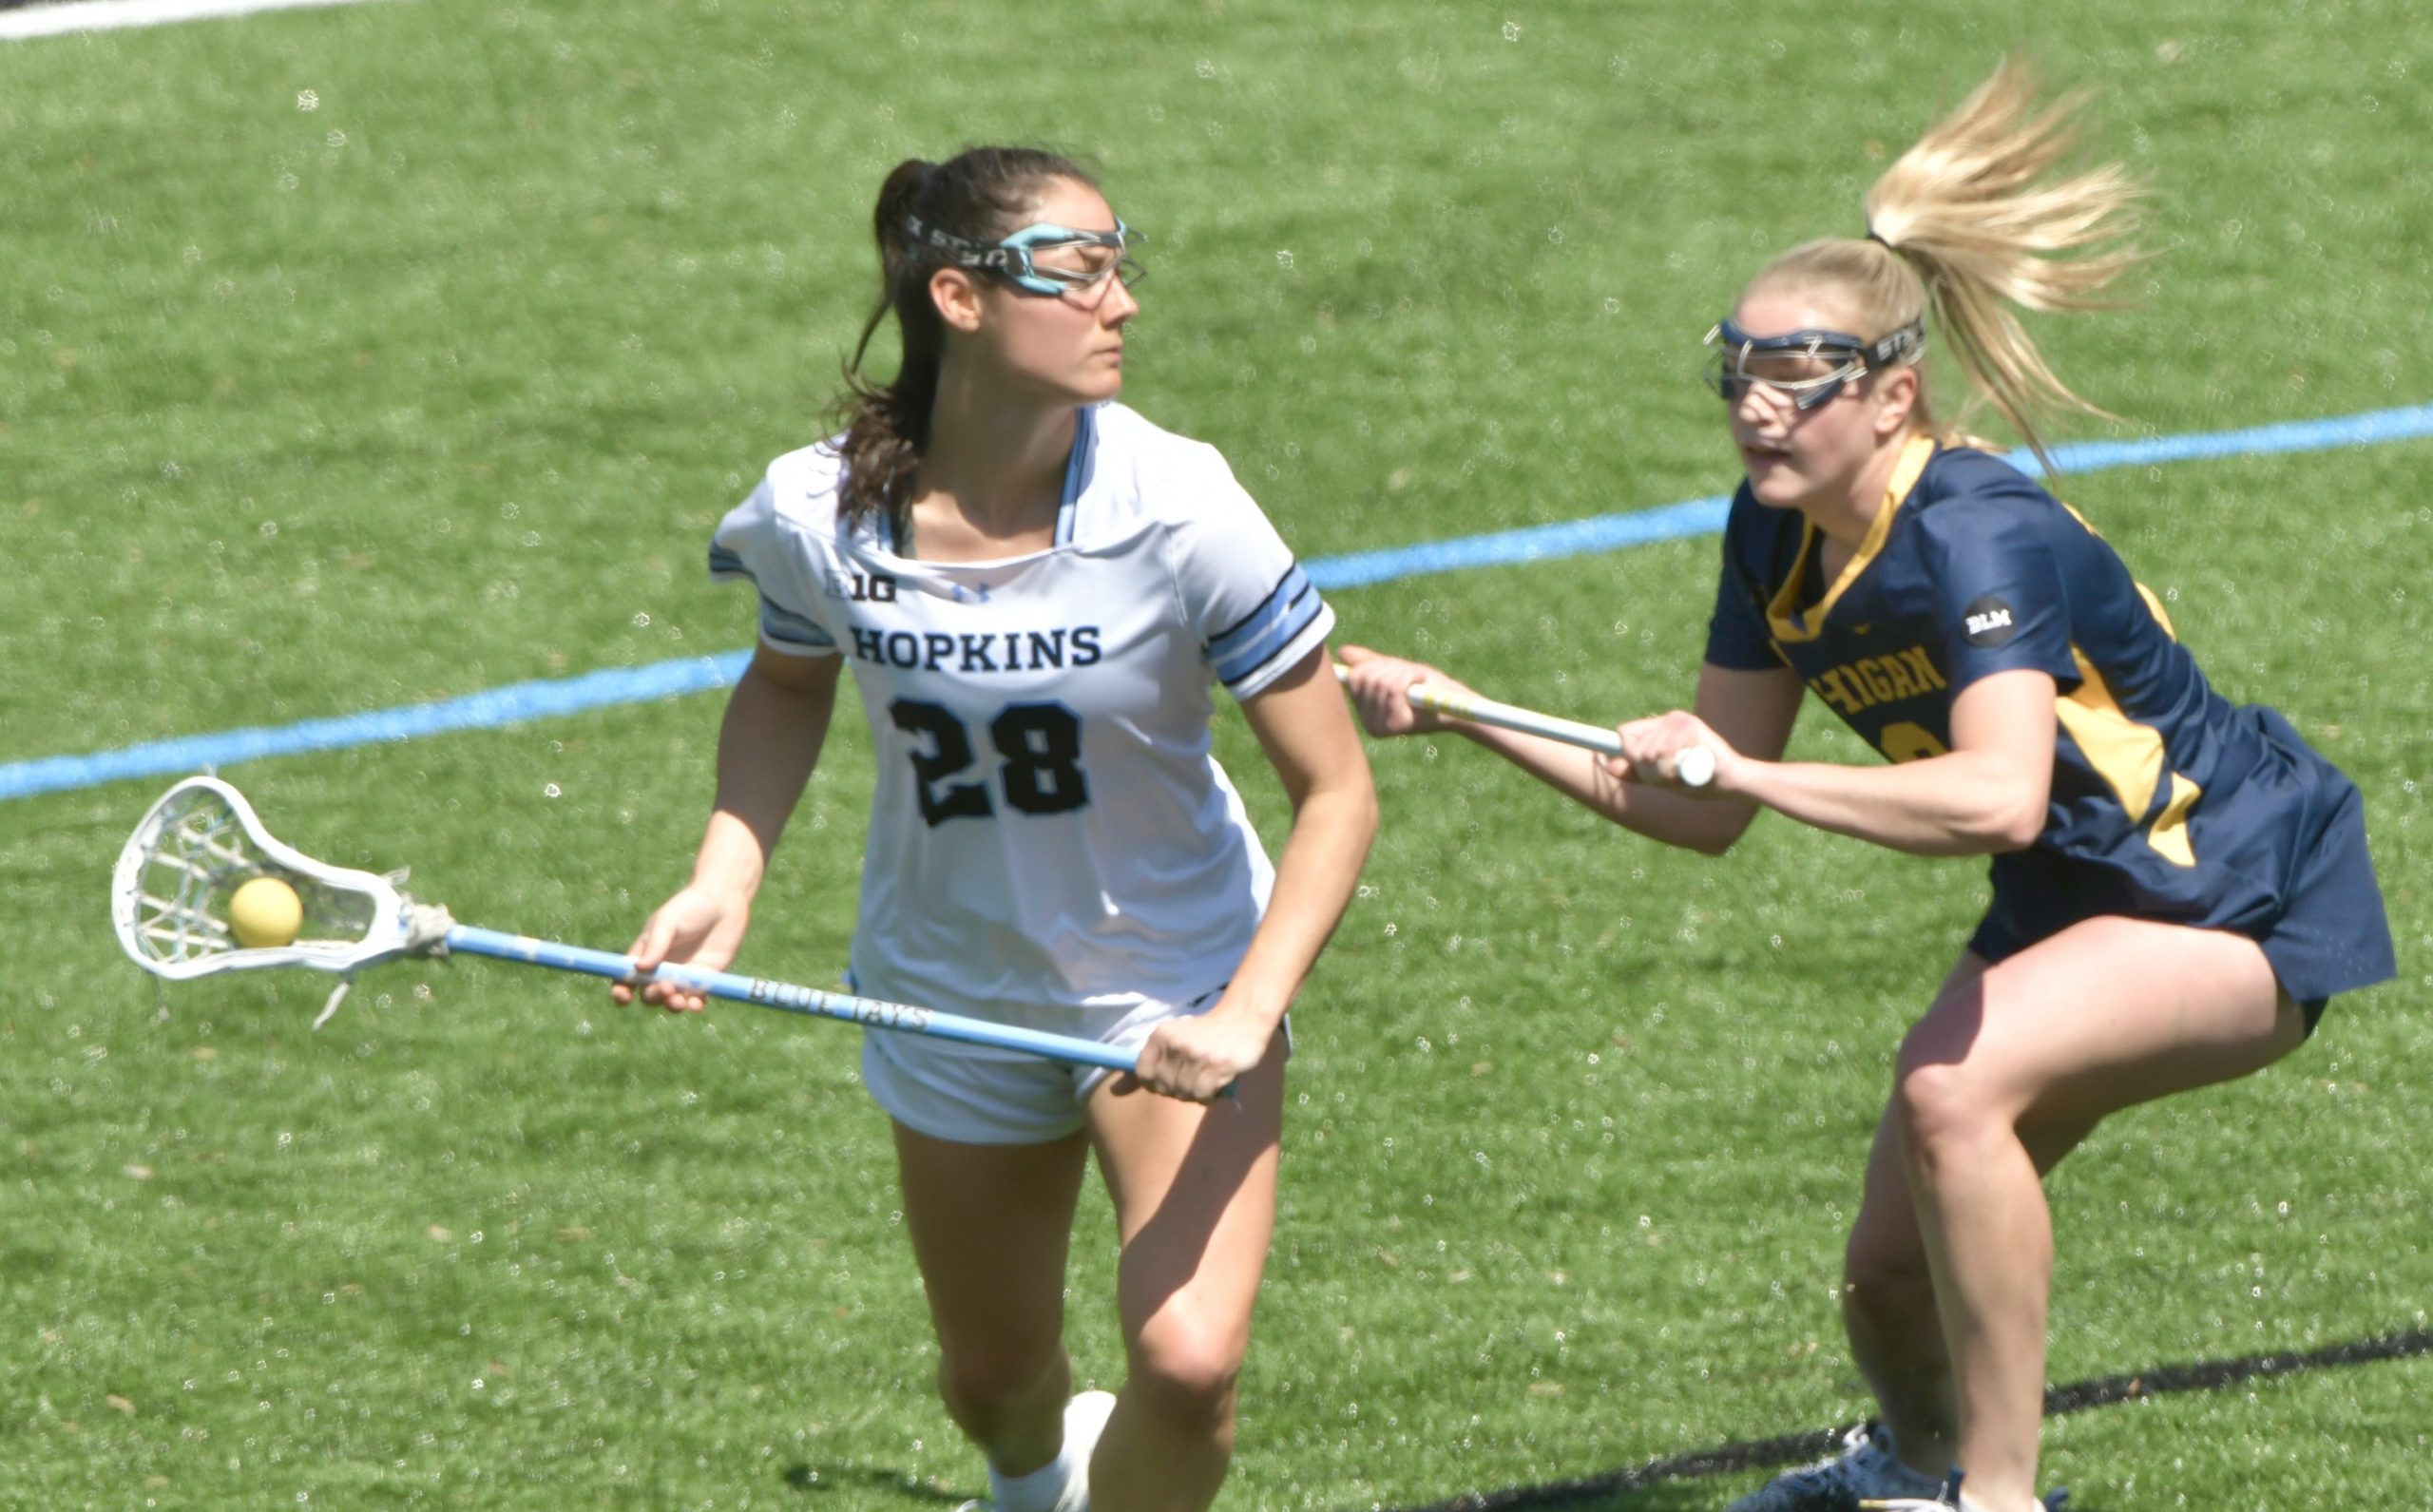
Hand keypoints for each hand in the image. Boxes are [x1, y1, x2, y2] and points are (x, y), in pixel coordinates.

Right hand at [611, 884, 752, 1012]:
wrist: (724, 902)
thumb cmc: (690, 907)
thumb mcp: (668, 921)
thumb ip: (656, 944)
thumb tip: (639, 969)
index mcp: (645, 954)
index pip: (626, 978)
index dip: (621, 990)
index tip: (624, 997)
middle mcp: (662, 969)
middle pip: (649, 993)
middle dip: (653, 996)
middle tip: (665, 987)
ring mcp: (683, 976)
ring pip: (671, 1001)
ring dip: (671, 1005)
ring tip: (678, 1000)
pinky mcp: (705, 980)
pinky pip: (696, 1000)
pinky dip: (694, 1005)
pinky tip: (695, 1004)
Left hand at [1126, 1009, 1273, 1102]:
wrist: (1244, 1021)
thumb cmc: (1205, 1035)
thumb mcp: (1174, 1039)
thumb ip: (1150, 1063)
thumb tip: (1116, 1090)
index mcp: (1162, 1035)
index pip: (1143, 1074)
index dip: (1155, 1084)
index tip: (1170, 1081)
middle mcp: (1176, 1043)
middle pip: (1164, 1087)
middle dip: (1178, 1090)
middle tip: (1194, 1079)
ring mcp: (1197, 1054)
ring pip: (1184, 1093)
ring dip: (1195, 1094)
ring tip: (1206, 1080)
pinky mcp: (1218, 1065)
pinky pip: (1202, 1095)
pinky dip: (1208, 1097)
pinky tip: (1216, 1085)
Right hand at [1335, 644, 1467, 738]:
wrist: (1456, 704)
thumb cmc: (1428, 687)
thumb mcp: (1396, 671)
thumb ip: (1369, 663)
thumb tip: (1342, 652)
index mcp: (1365, 711)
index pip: (1352, 677)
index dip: (1372, 665)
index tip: (1393, 668)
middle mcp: (1368, 723)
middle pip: (1364, 678)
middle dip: (1389, 667)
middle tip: (1409, 674)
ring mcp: (1380, 726)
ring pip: (1380, 681)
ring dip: (1402, 672)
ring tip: (1417, 680)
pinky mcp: (1396, 725)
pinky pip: (1393, 687)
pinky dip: (1409, 676)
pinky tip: (1421, 681)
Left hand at [1608, 709, 1738, 793]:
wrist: (1733, 781)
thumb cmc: (1697, 780)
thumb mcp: (1662, 778)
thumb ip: (1636, 772)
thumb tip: (1605, 765)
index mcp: (1660, 727)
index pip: (1627, 732)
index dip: (1623, 750)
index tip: (1613, 762)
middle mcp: (1669, 719)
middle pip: (1634, 748)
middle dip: (1647, 772)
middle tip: (1669, 779)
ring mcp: (1680, 720)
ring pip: (1648, 752)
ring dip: (1660, 773)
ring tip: (1680, 775)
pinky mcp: (1691, 725)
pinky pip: (1664, 751)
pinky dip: (1671, 768)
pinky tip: (1686, 770)